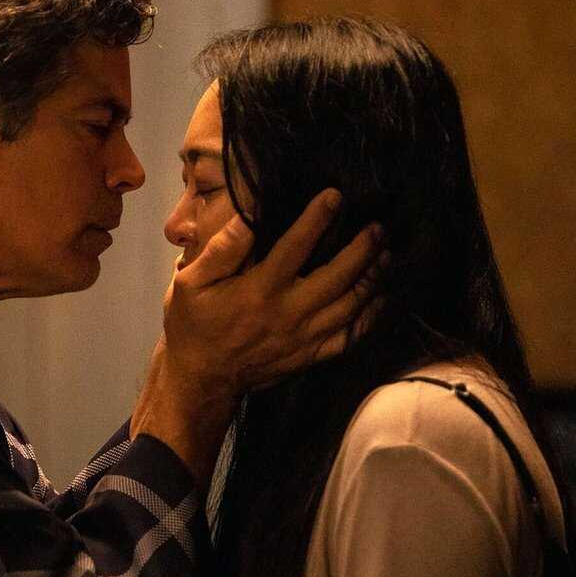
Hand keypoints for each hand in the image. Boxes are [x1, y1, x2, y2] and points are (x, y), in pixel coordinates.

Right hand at [163, 188, 382, 394]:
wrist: (201, 380)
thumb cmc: (192, 327)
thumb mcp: (189, 284)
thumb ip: (221, 251)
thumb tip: (248, 218)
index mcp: (259, 290)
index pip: (296, 246)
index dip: (317, 218)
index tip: (335, 195)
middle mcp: (288, 313)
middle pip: (338, 276)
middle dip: (363, 249)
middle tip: (378, 227)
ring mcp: (304, 338)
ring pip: (351, 306)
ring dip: (373, 278)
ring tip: (386, 255)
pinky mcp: (310, 356)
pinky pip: (350, 337)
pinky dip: (370, 318)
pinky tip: (380, 299)